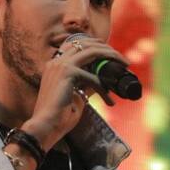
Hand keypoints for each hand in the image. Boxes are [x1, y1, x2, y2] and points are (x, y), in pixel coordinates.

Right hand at [21, 37, 128, 151]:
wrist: (45, 126)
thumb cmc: (58, 116)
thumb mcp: (75, 96)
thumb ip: (86, 84)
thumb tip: (102, 80)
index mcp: (55, 65)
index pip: (76, 45)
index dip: (94, 45)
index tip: (110, 53)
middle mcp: (56, 61)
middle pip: (85, 43)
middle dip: (106, 48)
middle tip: (122, 59)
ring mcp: (60, 65)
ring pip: (92, 52)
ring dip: (111, 56)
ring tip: (124, 65)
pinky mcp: (67, 73)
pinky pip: (92, 76)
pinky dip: (104, 87)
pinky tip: (109, 100)